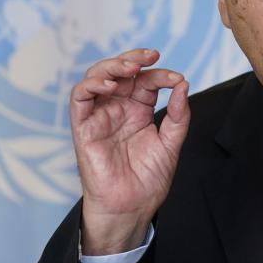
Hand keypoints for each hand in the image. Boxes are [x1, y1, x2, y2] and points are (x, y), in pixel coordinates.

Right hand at [69, 48, 189, 254]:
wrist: (132, 207)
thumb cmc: (148, 180)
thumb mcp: (170, 143)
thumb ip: (177, 115)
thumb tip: (182, 84)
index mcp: (138, 111)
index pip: (145, 81)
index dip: (159, 74)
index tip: (176, 78)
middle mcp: (117, 109)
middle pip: (119, 72)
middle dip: (134, 59)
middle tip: (151, 56)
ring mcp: (99, 116)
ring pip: (97, 78)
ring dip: (113, 66)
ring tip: (131, 67)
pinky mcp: (83, 127)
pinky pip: (79, 98)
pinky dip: (92, 85)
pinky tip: (111, 84)